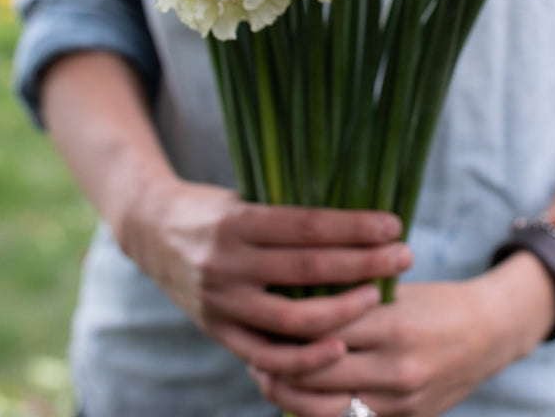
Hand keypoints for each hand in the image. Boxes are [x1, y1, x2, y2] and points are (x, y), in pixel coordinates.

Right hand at [116, 177, 413, 377]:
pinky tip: (339, 346)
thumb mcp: (245, 197)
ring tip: (378, 295)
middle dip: (364, 264)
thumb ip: (288, 215)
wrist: (150, 230)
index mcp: (237, 222)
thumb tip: (354, 216)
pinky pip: (266, 356)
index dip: (355, 227)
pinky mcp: (218, 331)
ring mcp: (221, 303)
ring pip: (293, 319)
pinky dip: (306, 358)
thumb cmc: (213, 207)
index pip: (308, 227)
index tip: (393, 224)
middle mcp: (227, 263)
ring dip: (344, 311)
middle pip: (309, 269)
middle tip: (404, 257)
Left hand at [249, 252, 554, 416]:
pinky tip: (302, 391)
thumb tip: (297, 295)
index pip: (327, 325)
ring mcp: (400, 400)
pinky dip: (323, 406)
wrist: (490, 333)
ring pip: (329, 402)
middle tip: (254, 344)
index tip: (264, 310)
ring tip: (267, 371)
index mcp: (394, 324)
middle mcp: (396, 367)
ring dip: (294, 389)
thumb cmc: (437, 301)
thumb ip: (355, 299)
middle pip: (320, 370)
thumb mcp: (399, 290)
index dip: (290, 321)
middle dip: (282, 360)